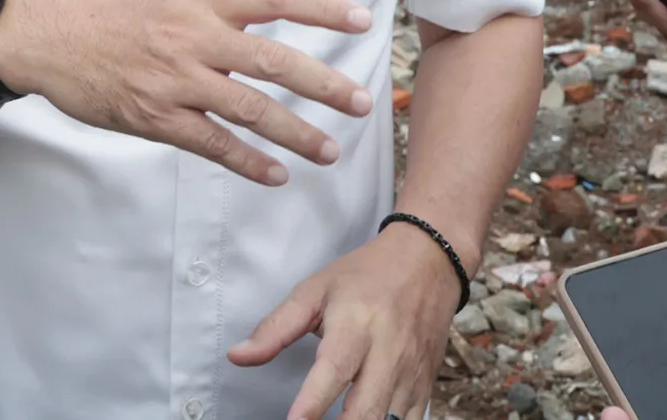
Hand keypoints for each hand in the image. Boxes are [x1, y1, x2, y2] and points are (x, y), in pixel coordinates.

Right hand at [0, 0, 373, 185]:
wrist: (40, 29)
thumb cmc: (99, 0)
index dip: (322, 9)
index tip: (361, 20)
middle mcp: (193, 34)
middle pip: (275, 60)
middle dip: (325, 84)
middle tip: (361, 102)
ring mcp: (175, 79)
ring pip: (251, 110)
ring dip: (296, 133)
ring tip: (329, 150)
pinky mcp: (155, 116)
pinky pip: (212, 144)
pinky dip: (248, 161)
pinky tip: (275, 174)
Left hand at [230, 224, 455, 419]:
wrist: (429, 261)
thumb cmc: (367, 275)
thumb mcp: (315, 290)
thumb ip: (275, 327)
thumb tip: (238, 356)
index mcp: (356, 325)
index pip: (334, 369)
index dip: (313, 402)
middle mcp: (388, 352)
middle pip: (366, 409)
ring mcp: (410, 372)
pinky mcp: (425, 384)